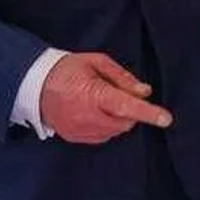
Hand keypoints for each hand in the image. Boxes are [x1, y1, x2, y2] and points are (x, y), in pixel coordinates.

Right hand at [39, 52, 171, 144]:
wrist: (33, 84)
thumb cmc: (67, 69)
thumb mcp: (96, 62)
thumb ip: (122, 77)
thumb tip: (144, 91)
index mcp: (93, 94)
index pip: (126, 106)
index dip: (148, 113)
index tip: (166, 119)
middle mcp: (87, 116)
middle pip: (125, 122)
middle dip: (130, 111)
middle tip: (120, 95)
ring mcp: (79, 130)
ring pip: (115, 131)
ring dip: (118, 119)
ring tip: (103, 102)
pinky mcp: (74, 137)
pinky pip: (102, 137)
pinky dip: (106, 127)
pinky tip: (95, 113)